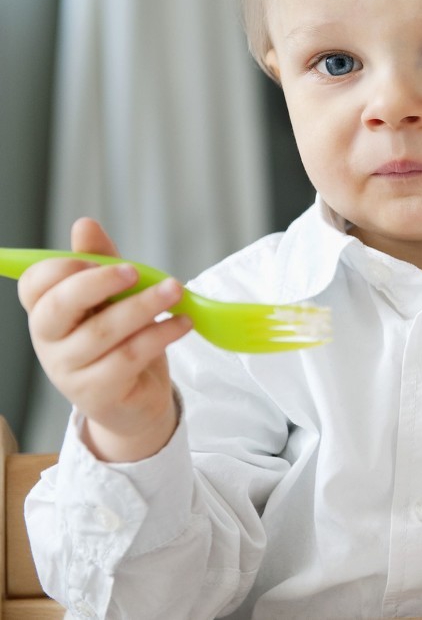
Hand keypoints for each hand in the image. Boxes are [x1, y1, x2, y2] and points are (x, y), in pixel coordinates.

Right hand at [19, 218, 188, 461]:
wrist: (135, 401)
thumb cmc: (121, 341)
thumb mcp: (112, 297)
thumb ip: (100, 262)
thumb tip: (84, 224)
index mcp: (47, 311)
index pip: (36, 283)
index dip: (62, 267)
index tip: (96, 260)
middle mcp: (49, 341)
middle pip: (59, 305)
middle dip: (99, 282)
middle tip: (135, 271)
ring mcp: (69, 370)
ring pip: (103, 331)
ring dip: (144, 306)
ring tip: (175, 291)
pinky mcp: (98, 392)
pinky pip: (129, 356)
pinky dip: (160, 334)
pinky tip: (182, 322)